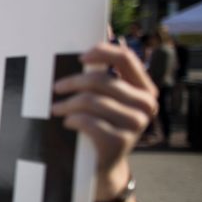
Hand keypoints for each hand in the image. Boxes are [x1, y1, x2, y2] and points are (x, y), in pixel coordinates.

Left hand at [51, 42, 157, 181]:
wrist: (103, 166)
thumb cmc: (100, 125)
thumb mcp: (106, 99)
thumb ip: (102, 74)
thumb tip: (94, 35)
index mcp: (144, 88)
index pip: (126, 58)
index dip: (102, 52)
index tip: (80, 58)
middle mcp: (146, 104)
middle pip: (102, 80)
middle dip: (72, 82)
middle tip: (55, 88)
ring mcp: (136, 124)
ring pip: (91, 101)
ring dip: (67, 104)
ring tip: (55, 109)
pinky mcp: (120, 141)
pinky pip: (88, 121)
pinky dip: (72, 120)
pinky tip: (67, 123)